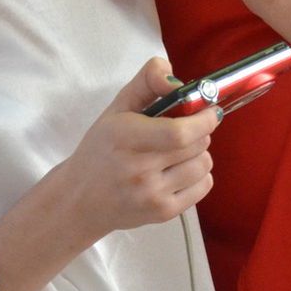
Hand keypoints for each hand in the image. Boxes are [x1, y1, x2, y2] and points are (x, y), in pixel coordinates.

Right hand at [54, 58, 218, 241]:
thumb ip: (147, 82)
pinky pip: (203, 187)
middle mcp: (139, 170)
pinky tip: (180, 170)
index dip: (202, 120)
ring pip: (203, 165)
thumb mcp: (116, 108)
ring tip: (180, 151)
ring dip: (199, 153)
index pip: (178, 133)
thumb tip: (175, 78)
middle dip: (199, 132)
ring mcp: (153, 195)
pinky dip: (200, 175)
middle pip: (196, 145)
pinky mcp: (163, 213)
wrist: (80, 200)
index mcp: (125, 138)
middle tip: (186, 129)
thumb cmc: (100, 149)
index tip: (210, 111)